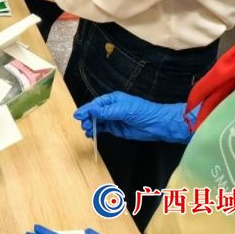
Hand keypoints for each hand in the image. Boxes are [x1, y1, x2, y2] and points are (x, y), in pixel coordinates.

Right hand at [73, 92, 192, 143]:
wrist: (156, 124)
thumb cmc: (142, 112)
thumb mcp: (122, 110)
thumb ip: (105, 111)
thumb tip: (90, 109)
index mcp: (113, 99)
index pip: (96, 104)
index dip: (86, 109)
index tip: (78, 115)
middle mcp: (111, 108)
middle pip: (94, 113)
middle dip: (87, 118)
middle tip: (83, 125)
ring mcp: (113, 118)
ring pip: (97, 121)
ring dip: (90, 125)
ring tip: (87, 131)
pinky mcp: (116, 128)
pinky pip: (102, 129)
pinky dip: (96, 131)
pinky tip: (92, 134)